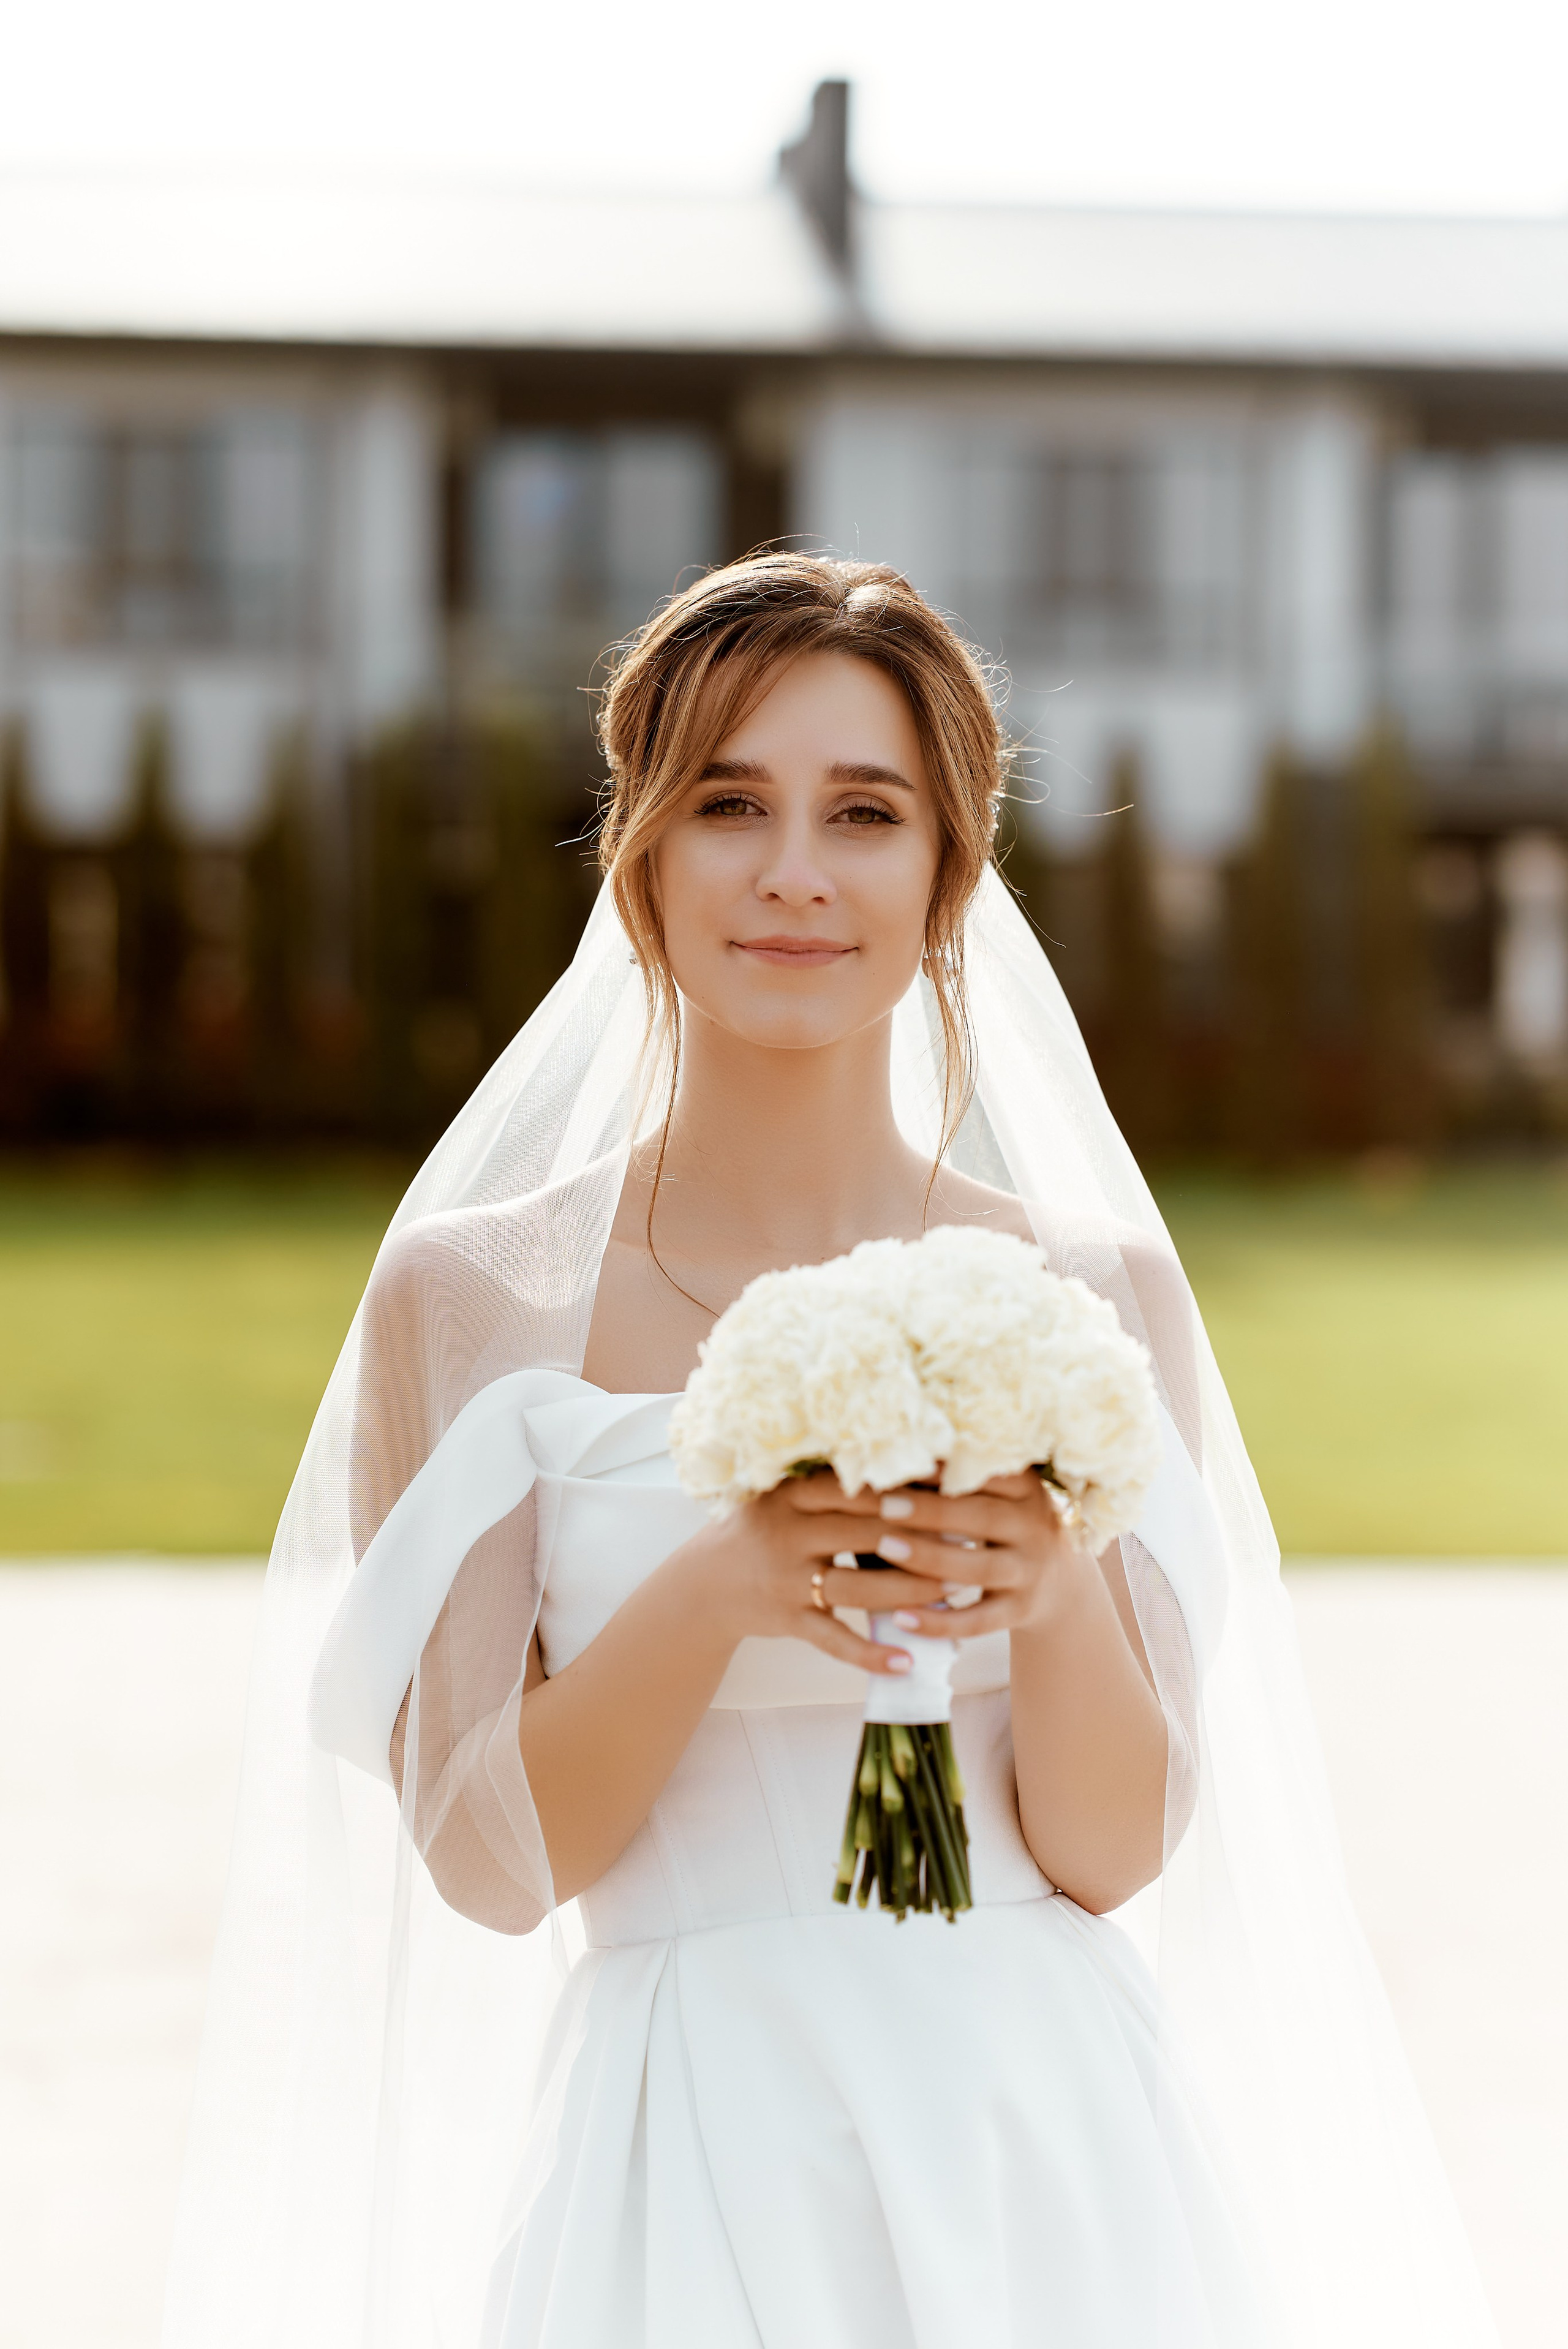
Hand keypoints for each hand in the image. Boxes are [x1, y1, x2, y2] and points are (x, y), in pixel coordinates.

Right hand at [673, 1473, 950, 1677]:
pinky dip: (869, 1654)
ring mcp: (785, 1579)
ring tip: (954, 1594)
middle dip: (922, 1540)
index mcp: (793, 1494)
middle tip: (971, 1541)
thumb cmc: (766, 1529)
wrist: (706, 1581)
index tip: (954, 1490)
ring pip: (856, 1588)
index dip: (909, 1490)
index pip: (860, 1488)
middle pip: (865, 1534)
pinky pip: (833, 1640)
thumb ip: (838, 1485)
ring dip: (908, 1594)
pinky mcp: (786, 1619)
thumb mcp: (788, 1497)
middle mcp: (788, 1532)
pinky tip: (905, 1662)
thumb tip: (915, 1473)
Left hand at [790, 1470, 1086, 1643]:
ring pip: (978, 1569)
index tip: (906, 1459)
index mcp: (1028, 1490)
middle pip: (982, 1518)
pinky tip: (900, 1617)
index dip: (948, 1468)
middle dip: (931, 1511)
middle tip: (884, 1504)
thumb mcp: (1004, 1496)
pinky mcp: (1019, 1612)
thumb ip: (966, 1477)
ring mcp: (1029, 1573)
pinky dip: (938, 1621)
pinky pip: (976, 1621)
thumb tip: (899, 1447)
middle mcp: (1035, 1528)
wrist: (1063, 1586)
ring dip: (930, 1559)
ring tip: (884, 1547)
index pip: (991, 1474)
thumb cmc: (1007, 1526)